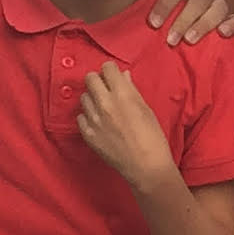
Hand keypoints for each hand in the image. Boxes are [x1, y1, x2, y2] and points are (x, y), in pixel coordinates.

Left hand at [75, 61, 176, 193]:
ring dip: (92, 99)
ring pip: (83, 97)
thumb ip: (131, 90)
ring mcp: (94, 119)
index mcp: (123, 94)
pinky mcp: (88, 134)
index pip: (107, 68)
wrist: (146, 166)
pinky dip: (88, 117)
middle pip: (90, 78)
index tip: (114, 77)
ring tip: (103, 108)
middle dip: (98, 80)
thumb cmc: (153, 138)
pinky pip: (81, 117)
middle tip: (106, 89)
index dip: (111, 71)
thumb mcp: (146, 110)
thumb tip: (123, 76)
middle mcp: (105, 103)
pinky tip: (99, 123)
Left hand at [142, 0, 233, 48]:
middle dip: (185, 19)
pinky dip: (233, 24)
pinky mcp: (229, 19)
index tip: (154, 23)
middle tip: (171, 39)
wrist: (167, 25)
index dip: (166, 2)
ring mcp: (218, 4)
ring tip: (190, 40)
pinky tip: (223, 33)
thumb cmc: (155, 7)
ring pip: (220, 7)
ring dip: (205, 23)